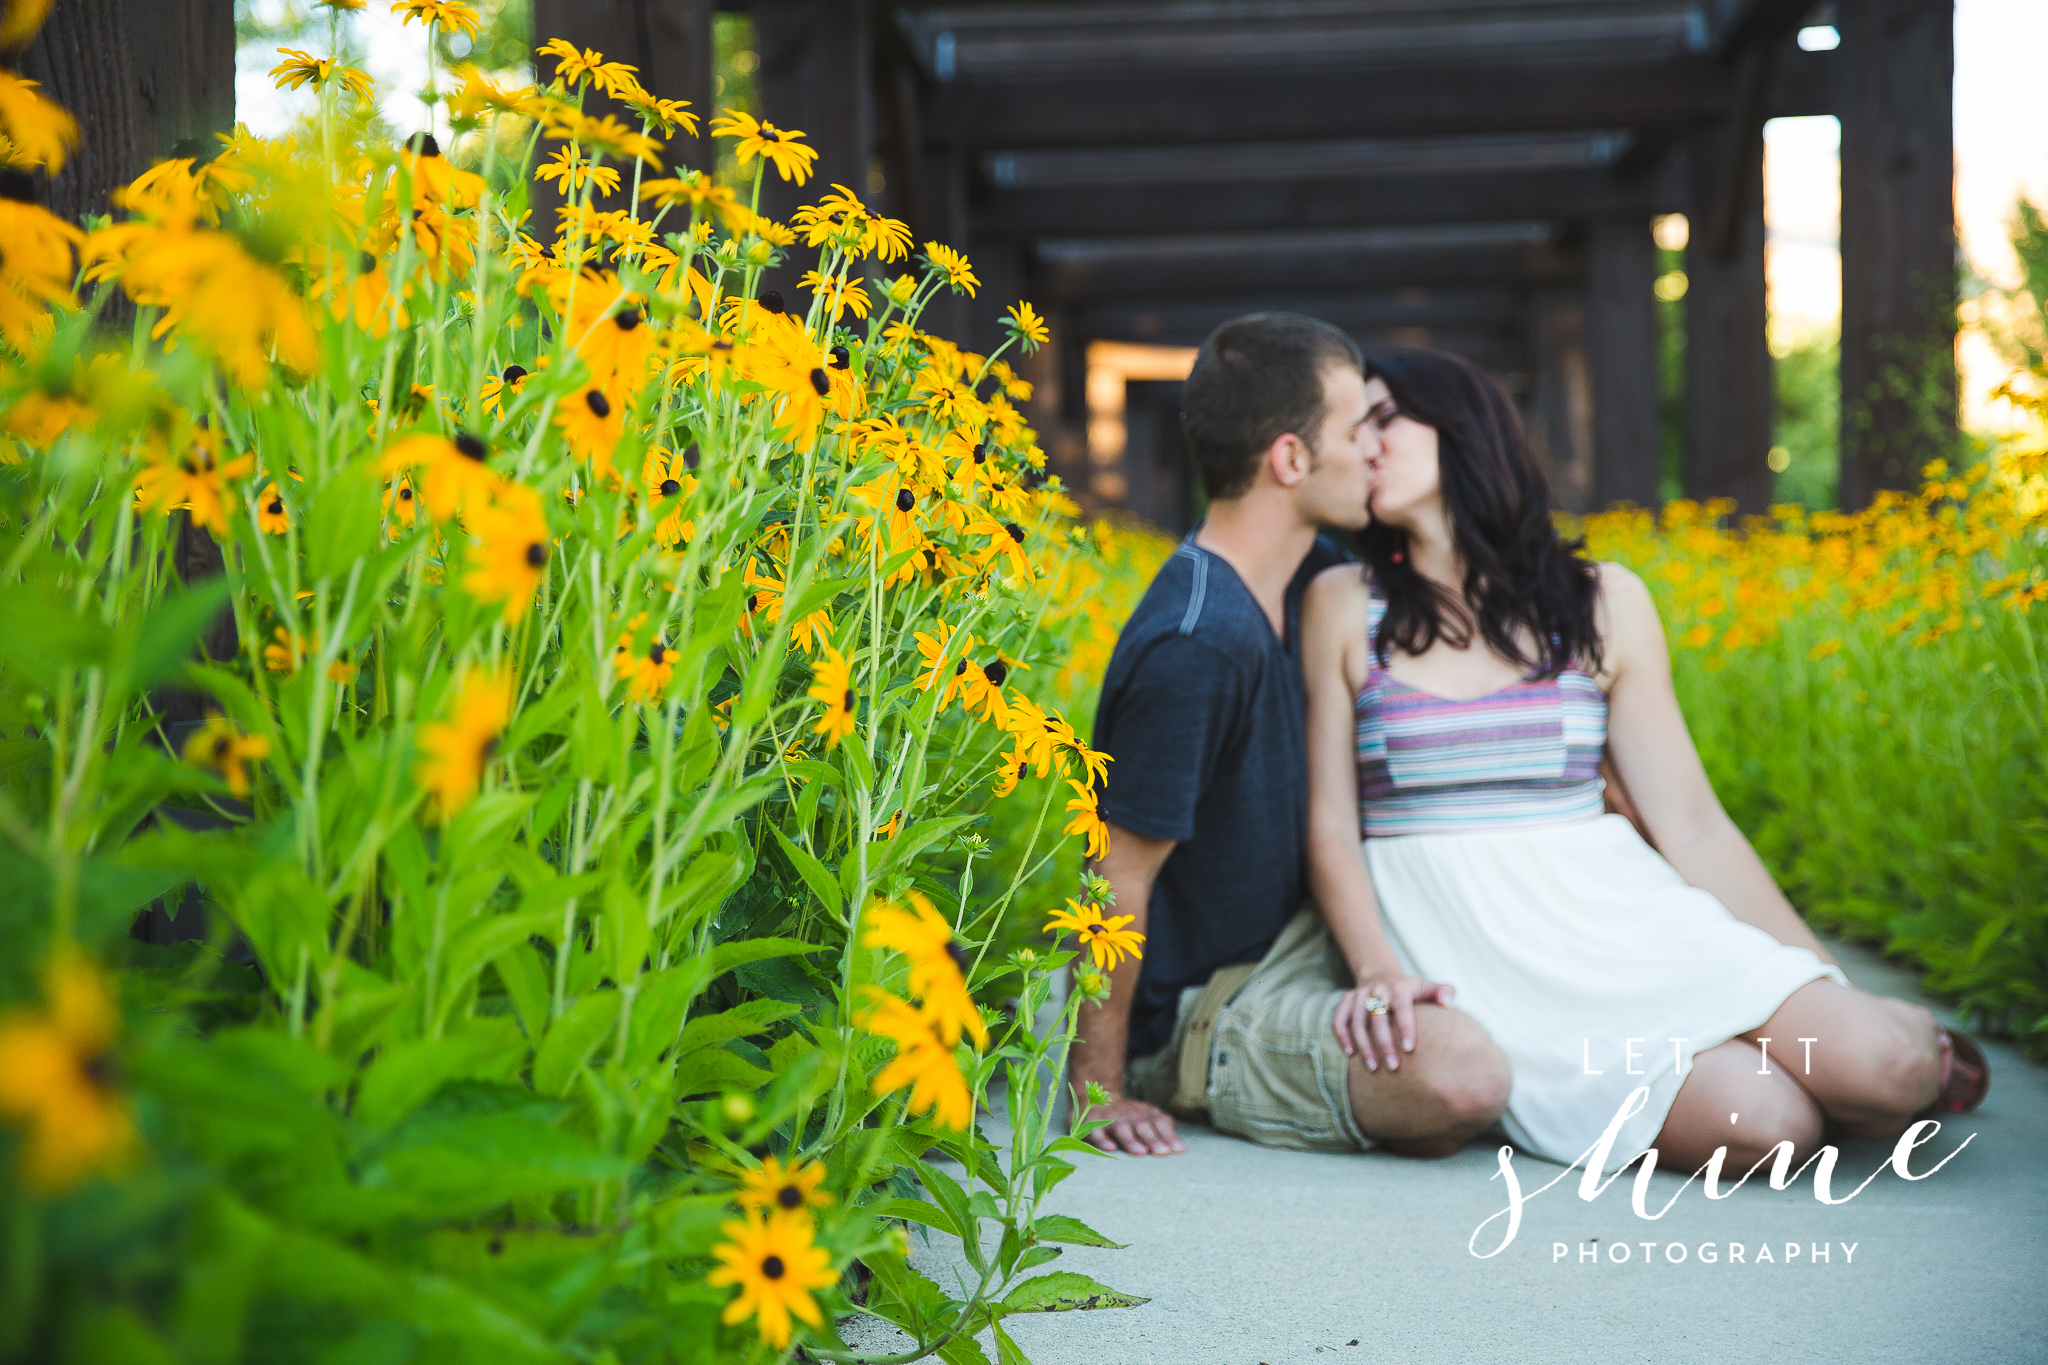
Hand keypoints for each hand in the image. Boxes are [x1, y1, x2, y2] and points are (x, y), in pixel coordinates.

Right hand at [1077, 1094, 1185, 1155]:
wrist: (1100, 1097)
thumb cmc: (1131, 1116)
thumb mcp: (1150, 1118)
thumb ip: (1165, 1131)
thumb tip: (1180, 1148)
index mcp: (1146, 1114)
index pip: (1160, 1123)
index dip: (1169, 1136)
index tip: (1178, 1150)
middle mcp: (1130, 1115)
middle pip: (1142, 1126)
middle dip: (1153, 1139)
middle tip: (1162, 1152)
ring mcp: (1111, 1119)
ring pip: (1122, 1129)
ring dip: (1131, 1140)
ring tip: (1141, 1152)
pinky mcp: (1093, 1124)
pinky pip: (1097, 1132)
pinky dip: (1103, 1140)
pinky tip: (1110, 1148)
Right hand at [1333, 974, 1456, 1071]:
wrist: (1382, 977)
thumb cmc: (1411, 992)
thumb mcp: (1428, 987)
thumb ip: (1443, 992)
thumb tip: (1446, 1003)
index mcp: (1399, 986)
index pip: (1401, 1006)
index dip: (1405, 1027)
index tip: (1409, 1049)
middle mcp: (1376, 989)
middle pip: (1377, 1017)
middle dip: (1384, 1043)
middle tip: (1393, 1067)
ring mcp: (1358, 994)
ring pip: (1357, 1022)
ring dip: (1364, 1046)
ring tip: (1373, 1068)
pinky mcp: (1345, 1001)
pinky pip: (1339, 1020)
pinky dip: (1343, 1037)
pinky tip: (1351, 1055)